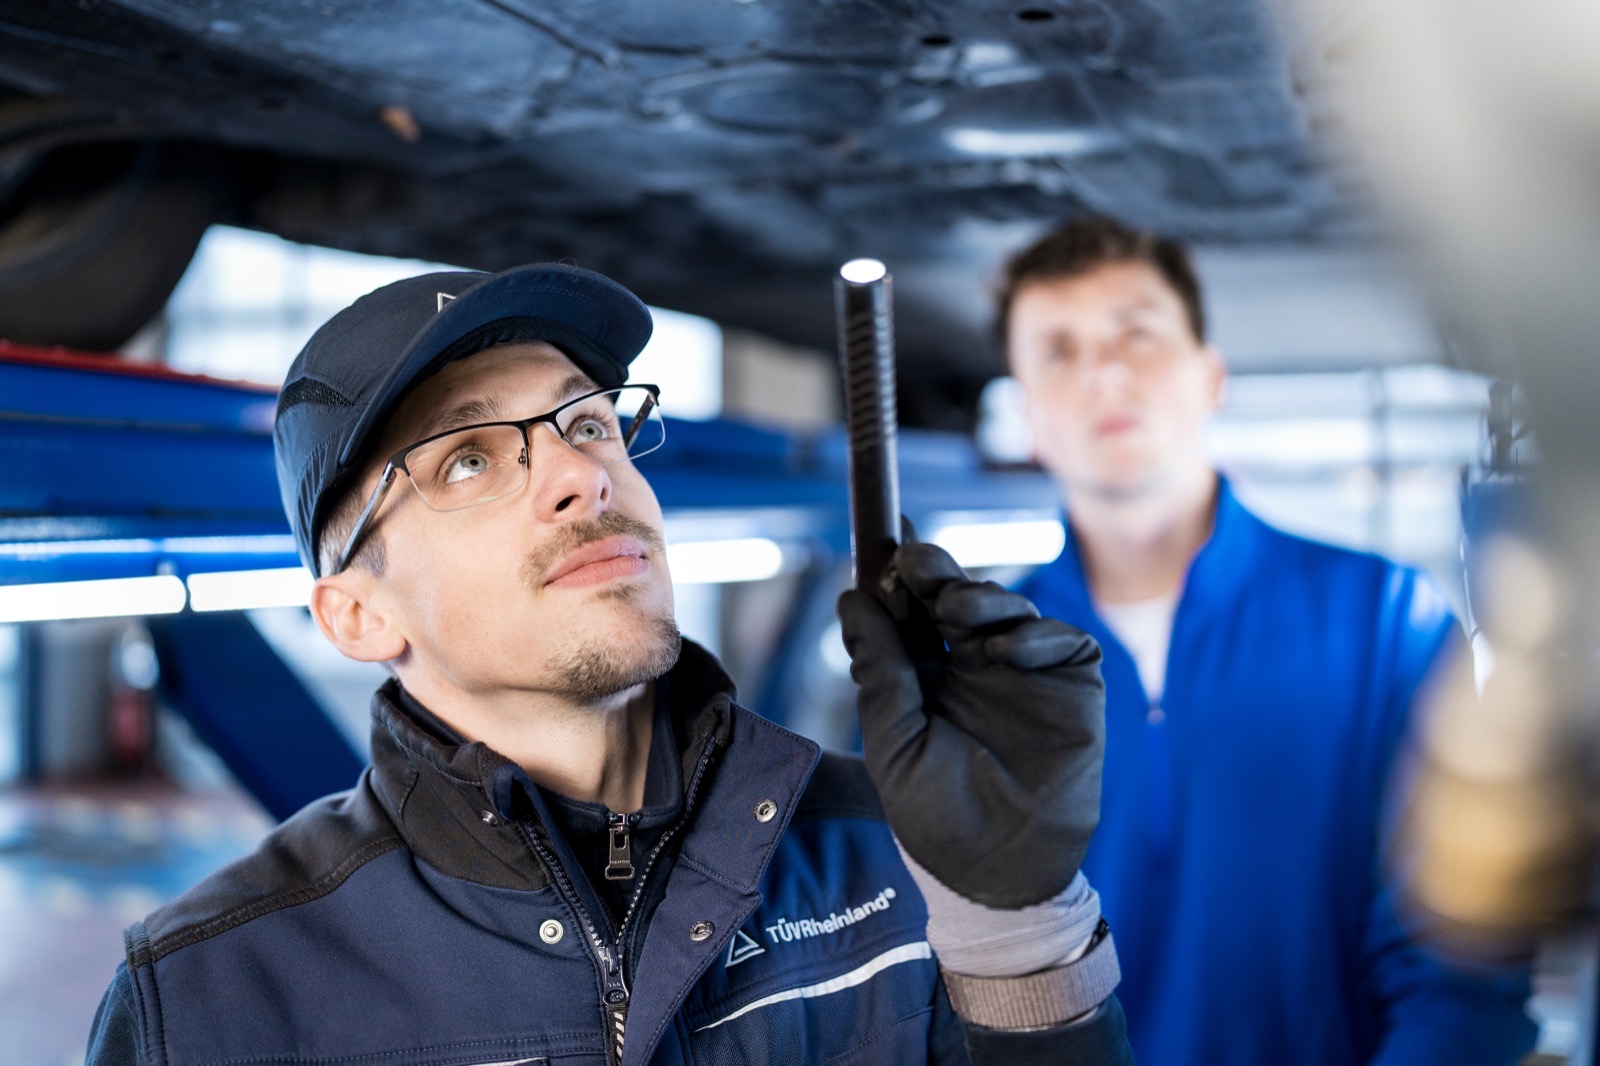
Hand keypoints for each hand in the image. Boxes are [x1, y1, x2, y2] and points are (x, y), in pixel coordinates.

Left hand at [837, 538, 1104, 907]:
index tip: (886, 534)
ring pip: (1004, 605)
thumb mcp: (892, 738)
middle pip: (954, 595)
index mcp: (927, 674)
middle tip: (916, 564)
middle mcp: (975, 663)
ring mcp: (1025, 669)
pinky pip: (1059, 638)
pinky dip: (1032, 635)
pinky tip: (1005, 651)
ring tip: (955, 607)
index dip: (899, 572)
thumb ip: (879, 668)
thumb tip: (850, 599)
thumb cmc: (937, 813)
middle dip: (935, 572)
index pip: (912, 609)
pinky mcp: (1073, 683)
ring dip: (976, 596)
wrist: (1000, 868)